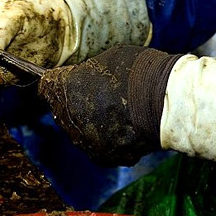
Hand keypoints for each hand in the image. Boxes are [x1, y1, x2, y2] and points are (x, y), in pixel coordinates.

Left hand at [37, 45, 182, 166]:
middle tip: (97, 96)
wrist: (167, 101)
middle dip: (74, 104)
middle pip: (63, 112)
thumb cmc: (140, 72)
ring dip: (91, 124)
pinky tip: (124, 128)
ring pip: (80, 133)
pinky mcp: (104, 157)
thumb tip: (82, 76)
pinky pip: (99, 148)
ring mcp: (85, 141)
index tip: (61, 82)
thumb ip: (87, 71)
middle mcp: (69, 118)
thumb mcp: (108, 58)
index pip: (48, 87)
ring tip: (115, 113)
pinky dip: (109, 140)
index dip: (55, 84)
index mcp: (65, 89)